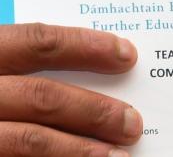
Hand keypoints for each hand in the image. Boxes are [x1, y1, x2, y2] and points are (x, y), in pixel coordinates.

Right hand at [0, 22, 141, 154]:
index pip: (37, 41)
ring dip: (79, 149)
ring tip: (116, 156)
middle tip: (132, 122)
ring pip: (30, 139)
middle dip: (93, 110)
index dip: (85, 46)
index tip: (127, 55)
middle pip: (41, 96)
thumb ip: (26, 67)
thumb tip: (92, 66)